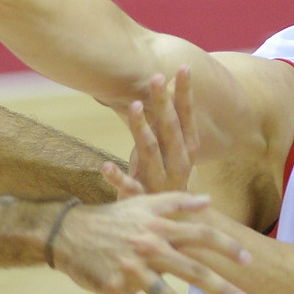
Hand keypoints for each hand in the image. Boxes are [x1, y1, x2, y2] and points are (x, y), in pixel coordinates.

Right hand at [52, 193, 249, 293]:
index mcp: (158, 228)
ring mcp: (131, 270)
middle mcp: (149, 248)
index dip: (226, 247)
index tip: (249, 260)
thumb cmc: (111, 218)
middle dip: (221, 288)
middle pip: (192, 270)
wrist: (69, 230)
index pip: (200, 235)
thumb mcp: (143, 203)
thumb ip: (177, 202)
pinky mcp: (112, 288)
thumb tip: (208, 200)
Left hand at [104, 66, 198, 197]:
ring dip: (142, 129)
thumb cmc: (166, 178)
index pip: (187, 117)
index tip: (183, 68)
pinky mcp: (141, 199)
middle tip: (156, 77)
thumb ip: (167, 125)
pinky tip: (105, 166)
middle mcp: (178, 163)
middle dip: (164, 102)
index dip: (185, 93)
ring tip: (134, 107)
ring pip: (150, 151)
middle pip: (170, 129)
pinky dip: (117, 177)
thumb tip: (163, 89)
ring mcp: (159, 181)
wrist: (173, 225)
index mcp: (187, 150)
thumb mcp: (171, 152)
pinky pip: (129, 186)